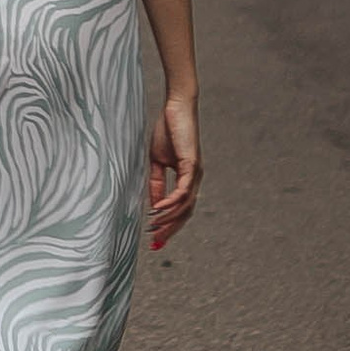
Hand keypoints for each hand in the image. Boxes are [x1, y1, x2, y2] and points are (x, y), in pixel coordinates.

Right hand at [147, 88, 199, 248]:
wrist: (177, 107)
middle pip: (186, 213)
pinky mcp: (192, 165)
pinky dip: (170, 202)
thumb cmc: (167, 129)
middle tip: (156, 243)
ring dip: (168, 219)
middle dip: (170, 230)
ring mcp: (196, 173)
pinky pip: (183, 190)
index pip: (181, 208)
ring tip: (154, 229)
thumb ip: (156, 183)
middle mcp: (195, 179)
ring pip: (185, 206)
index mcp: (187, 178)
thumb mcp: (157, 161)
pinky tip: (158, 209)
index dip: (169, 225)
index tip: (156, 239)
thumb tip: (154, 205)